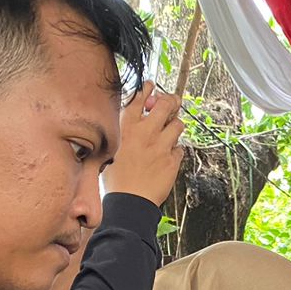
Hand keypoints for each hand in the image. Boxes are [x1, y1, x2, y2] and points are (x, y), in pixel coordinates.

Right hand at [105, 81, 184, 206]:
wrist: (128, 202)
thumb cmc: (116, 179)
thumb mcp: (110, 149)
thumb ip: (122, 132)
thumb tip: (132, 122)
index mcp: (126, 127)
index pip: (139, 98)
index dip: (148, 89)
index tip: (152, 87)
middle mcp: (146, 133)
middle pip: (166, 104)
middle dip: (171, 101)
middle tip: (172, 103)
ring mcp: (161, 146)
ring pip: (178, 124)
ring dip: (175, 126)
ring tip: (170, 133)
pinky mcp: (172, 161)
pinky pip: (180, 149)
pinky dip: (176, 151)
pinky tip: (168, 157)